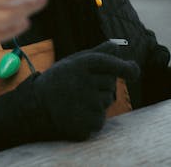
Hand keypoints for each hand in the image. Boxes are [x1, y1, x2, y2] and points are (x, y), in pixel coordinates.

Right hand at [22, 41, 139, 140]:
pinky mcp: (87, 123)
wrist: (36, 107)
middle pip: (110, 84)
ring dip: (97, 102)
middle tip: (79, 87)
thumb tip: (118, 46)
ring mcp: (85, 104)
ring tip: (76, 101)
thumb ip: (97, 54)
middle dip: (101, 86)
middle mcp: (84, 83)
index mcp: (81, 65)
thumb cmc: (59, 81)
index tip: (133, 70)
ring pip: (106, 102)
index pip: (110, 64)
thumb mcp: (73, 63)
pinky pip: (100, 119)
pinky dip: (92, 118)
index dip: (125, 68)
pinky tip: (76, 114)